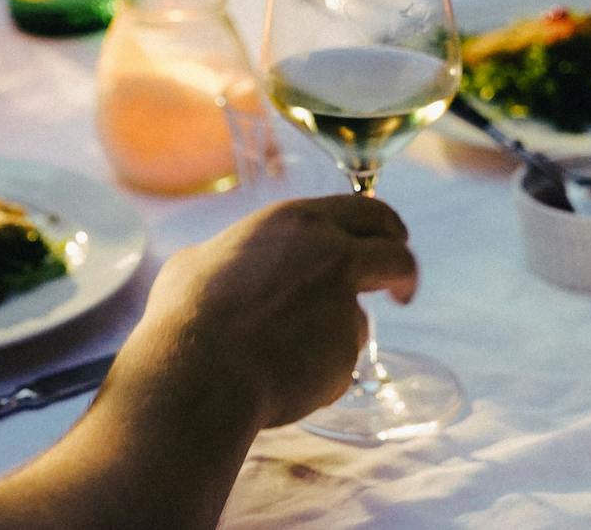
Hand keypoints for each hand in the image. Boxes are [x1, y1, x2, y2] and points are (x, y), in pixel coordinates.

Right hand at [115, 196, 417, 430]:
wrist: (198, 372)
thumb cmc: (187, 314)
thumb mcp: (199, 260)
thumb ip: (232, 255)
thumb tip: (223, 266)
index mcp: (299, 222)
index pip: (368, 210)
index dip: (384, 229)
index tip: (389, 244)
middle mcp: (334, 256)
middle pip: (397, 255)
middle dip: (403, 272)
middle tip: (399, 288)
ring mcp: (345, 308)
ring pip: (360, 322)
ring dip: (336, 337)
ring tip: (280, 355)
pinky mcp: (346, 357)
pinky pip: (337, 367)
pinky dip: (317, 376)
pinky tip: (277, 380)